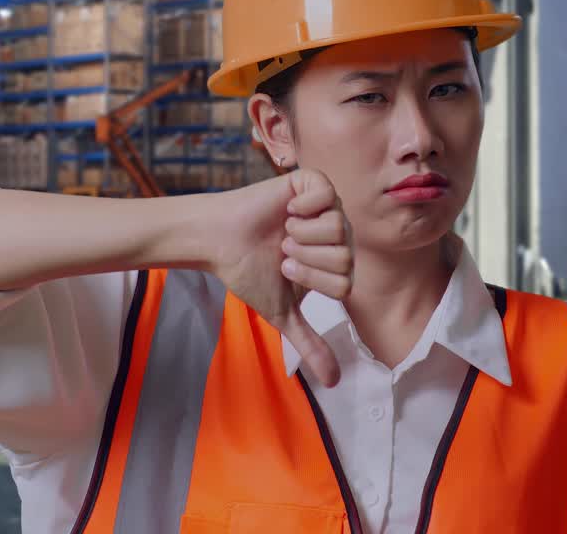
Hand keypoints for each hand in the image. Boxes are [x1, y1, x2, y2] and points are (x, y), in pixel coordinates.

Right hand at [210, 169, 352, 386]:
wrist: (221, 240)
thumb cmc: (249, 272)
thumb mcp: (282, 312)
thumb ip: (309, 343)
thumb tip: (333, 382)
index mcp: (335, 263)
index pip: (345, 283)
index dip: (312, 279)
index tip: (285, 269)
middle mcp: (337, 234)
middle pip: (345, 256)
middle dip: (306, 258)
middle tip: (283, 250)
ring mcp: (327, 207)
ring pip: (338, 227)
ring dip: (302, 234)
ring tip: (283, 231)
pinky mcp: (312, 183)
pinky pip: (326, 195)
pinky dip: (303, 206)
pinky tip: (287, 210)